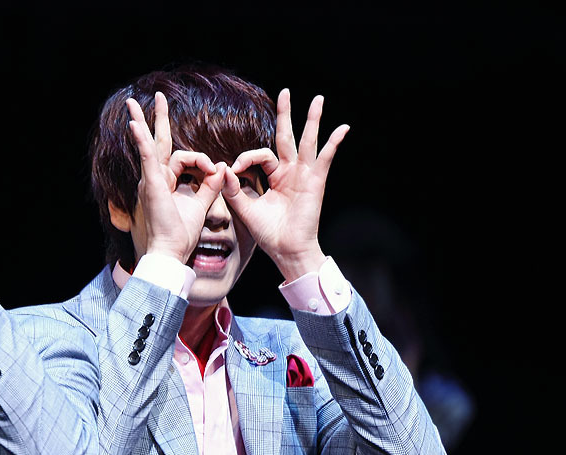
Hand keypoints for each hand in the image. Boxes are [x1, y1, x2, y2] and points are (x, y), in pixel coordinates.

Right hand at [126, 92, 226, 263]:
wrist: (170, 251)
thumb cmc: (181, 234)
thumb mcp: (201, 205)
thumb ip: (210, 186)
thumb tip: (221, 168)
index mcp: (166, 183)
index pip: (182, 159)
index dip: (200, 160)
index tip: (213, 170)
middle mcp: (155, 178)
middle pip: (157, 142)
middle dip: (156, 119)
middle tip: (156, 97)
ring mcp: (150, 180)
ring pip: (152, 146)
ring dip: (143, 123)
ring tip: (134, 104)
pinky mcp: (151, 184)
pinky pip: (147, 157)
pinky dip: (141, 141)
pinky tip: (134, 125)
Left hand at [221, 89, 348, 281]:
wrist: (286, 251)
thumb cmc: (268, 234)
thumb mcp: (244, 209)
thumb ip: (232, 189)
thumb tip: (222, 167)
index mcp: (274, 177)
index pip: (259, 155)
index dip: (244, 158)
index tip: (233, 170)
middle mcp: (290, 172)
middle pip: (286, 137)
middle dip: (285, 114)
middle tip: (284, 92)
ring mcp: (304, 176)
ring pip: (307, 141)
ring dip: (312, 119)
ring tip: (318, 99)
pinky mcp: (315, 182)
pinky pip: (325, 158)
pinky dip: (334, 143)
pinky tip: (343, 128)